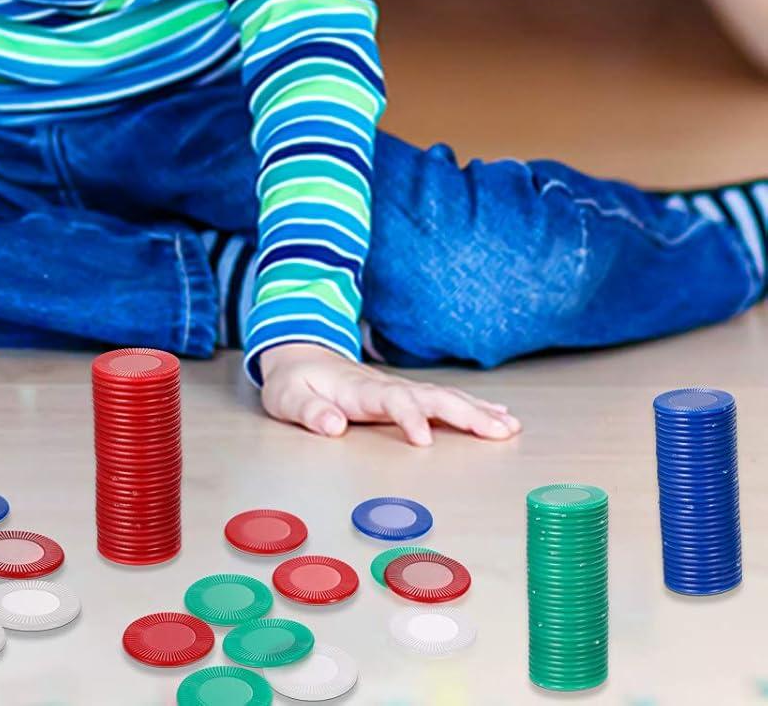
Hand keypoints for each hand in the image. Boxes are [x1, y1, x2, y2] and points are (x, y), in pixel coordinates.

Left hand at [257, 342, 521, 445]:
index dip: (408, 417)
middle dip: (465, 413)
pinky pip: (442, 400)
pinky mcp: (405, 395)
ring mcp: (398, 388)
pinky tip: (498, 417)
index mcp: (357, 390)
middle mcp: (385, 386)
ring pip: (443, 396)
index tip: (424, 441)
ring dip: (477, 410)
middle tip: (500, 432)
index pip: (390, 400)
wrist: (298, 355)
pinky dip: (472, 407)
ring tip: (510, 427)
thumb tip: (333, 426)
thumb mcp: (287, 398)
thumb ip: (309, 411)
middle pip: (430, 396)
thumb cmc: (293, 382)